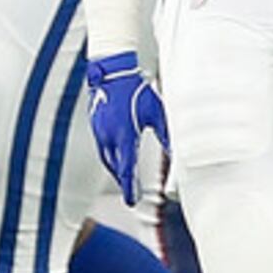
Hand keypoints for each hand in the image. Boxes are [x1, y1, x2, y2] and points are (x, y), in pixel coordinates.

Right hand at [84, 52, 168, 205]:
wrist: (113, 72)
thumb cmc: (136, 90)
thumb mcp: (156, 113)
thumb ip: (166, 135)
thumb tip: (177, 152)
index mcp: (124, 135)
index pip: (127, 169)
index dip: (130, 187)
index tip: (133, 201)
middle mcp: (108, 136)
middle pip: (115, 168)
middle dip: (124, 182)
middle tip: (132, 194)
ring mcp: (99, 131)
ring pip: (107, 159)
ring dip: (116, 171)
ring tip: (125, 179)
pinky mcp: (95, 126)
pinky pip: (102, 148)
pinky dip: (110, 158)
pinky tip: (117, 158)